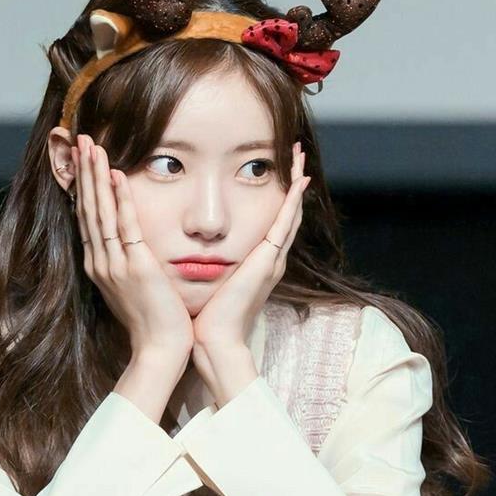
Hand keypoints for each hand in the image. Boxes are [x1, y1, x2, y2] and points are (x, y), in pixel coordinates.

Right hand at [72, 134, 193, 359]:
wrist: (159, 350)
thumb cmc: (153, 321)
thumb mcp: (132, 287)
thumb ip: (126, 264)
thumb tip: (127, 246)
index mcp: (99, 266)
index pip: (87, 218)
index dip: (83, 187)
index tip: (82, 160)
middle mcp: (100, 262)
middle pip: (88, 208)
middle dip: (83, 172)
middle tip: (80, 140)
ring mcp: (115, 265)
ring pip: (101, 212)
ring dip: (95, 177)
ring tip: (91, 147)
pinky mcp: (135, 267)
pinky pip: (125, 226)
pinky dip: (119, 199)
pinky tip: (115, 176)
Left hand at [192, 141, 309, 355]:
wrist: (214, 341)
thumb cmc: (207, 318)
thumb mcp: (211, 285)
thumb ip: (210, 268)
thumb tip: (194, 254)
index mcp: (257, 265)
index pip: (272, 224)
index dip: (279, 199)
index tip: (281, 174)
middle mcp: (270, 260)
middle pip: (287, 213)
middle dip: (293, 183)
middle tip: (298, 154)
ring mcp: (272, 260)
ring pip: (290, 213)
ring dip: (297, 184)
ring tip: (301, 156)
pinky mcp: (267, 261)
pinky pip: (284, 224)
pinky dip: (293, 202)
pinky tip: (298, 181)